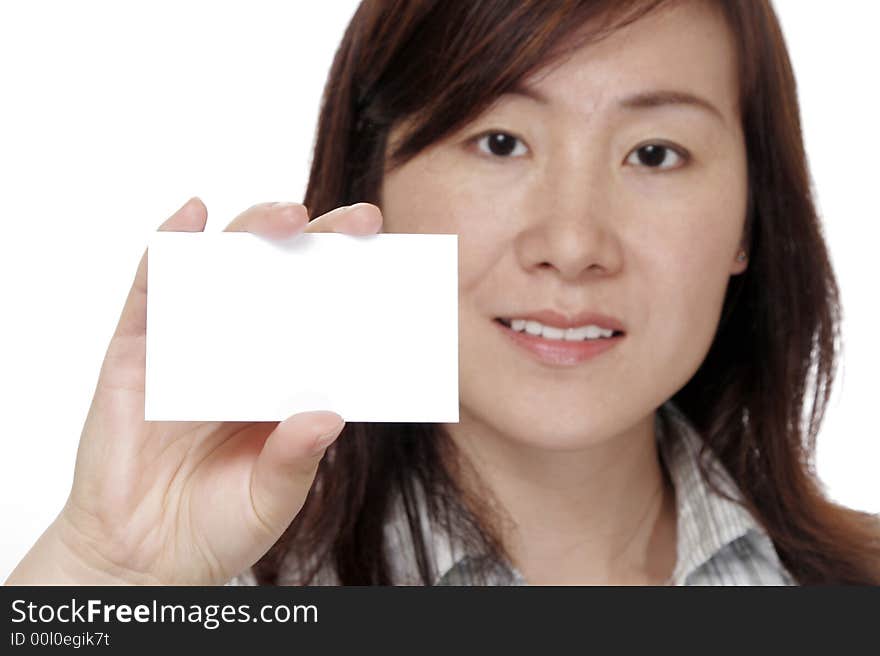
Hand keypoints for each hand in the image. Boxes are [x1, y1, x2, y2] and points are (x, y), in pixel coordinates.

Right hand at [5, 199, 382, 584]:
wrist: (139, 557)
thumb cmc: (212, 525)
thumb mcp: (271, 498)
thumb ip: (296, 458)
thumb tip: (327, 415)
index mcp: (280, 379)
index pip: (321, 316)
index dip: (352, 284)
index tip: (391, 259)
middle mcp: (239, 350)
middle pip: (280, 277)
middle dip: (319, 242)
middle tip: (360, 223)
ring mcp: (187, 344)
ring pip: (222, 269)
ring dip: (253, 231)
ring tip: (290, 217)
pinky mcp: (136, 351)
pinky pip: (150, 288)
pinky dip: (170, 246)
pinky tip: (192, 216)